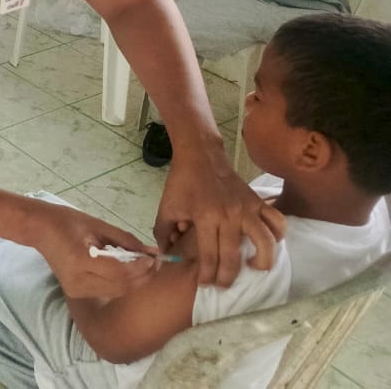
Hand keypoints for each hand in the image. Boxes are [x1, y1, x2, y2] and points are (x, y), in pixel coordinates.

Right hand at [35, 203, 158, 299]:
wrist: (39, 229)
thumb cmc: (68, 221)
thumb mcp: (99, 225)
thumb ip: (127, 240)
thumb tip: (153, 252)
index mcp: (80, 260)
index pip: (120, 271)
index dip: (141, 266)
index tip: (156, 257)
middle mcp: (77, 281)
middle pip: (121, 286)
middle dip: (142, 276)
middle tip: (155, 262)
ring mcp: (76, 290)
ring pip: (117, 292)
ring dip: (134, 281)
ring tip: (143, 265)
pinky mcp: (76, 294)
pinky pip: (108, 291)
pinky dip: (122, 283)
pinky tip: (126, 270)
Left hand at [155, 148, 286, 286]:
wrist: (200, 156)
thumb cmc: (181, 183)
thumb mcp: (166, 208)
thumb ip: (163, 234)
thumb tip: (166, 257)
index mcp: (205, 218)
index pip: (209, 256)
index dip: (207, 275)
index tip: (204, 284)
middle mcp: (229, 215)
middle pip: (233, 257)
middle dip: (227, 277)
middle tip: (222, 285)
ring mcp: (247, 208)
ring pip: (265, 242)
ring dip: (262, 261)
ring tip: (253, 267)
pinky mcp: (258, 201)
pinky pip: (277, 222)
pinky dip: (278, 236)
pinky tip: (268, 244)